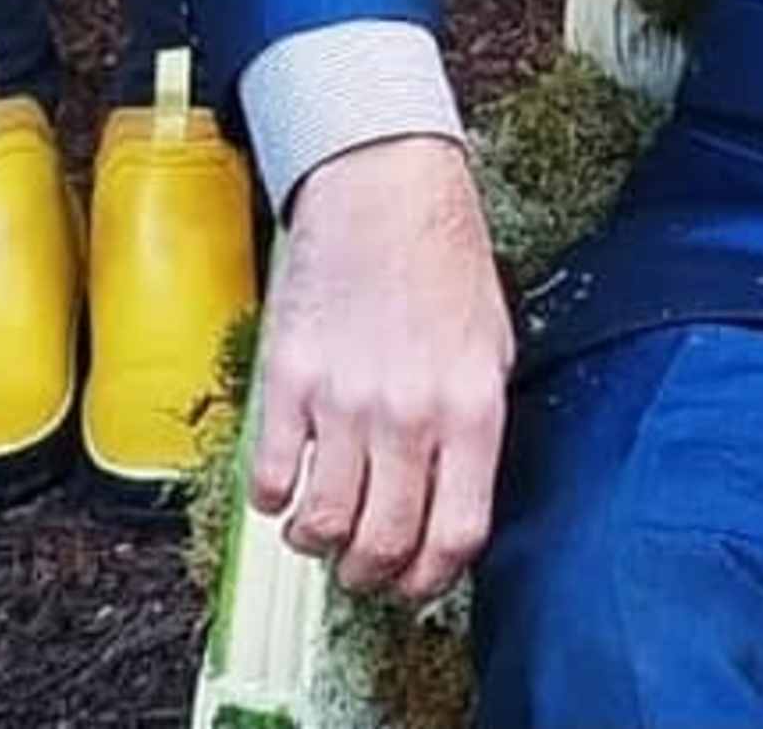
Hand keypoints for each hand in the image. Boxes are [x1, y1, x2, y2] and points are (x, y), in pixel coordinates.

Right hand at [250, 134, 510, 599]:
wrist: (384, 182)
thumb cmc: (443, 257)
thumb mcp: (492, 343)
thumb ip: (474, 426)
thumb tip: (451, 501)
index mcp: (470, 407)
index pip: (457, 536)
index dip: (433, 579)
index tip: (416, 580)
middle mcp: (410, 413)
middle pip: (385, 545)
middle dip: (371, 573)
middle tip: (362, 564)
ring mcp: (346, 399)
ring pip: (322, 525)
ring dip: (318, 543)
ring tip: (320, 527)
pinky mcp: (290, 378)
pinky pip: (271, 477)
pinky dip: (273, 498)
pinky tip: (286, 481)